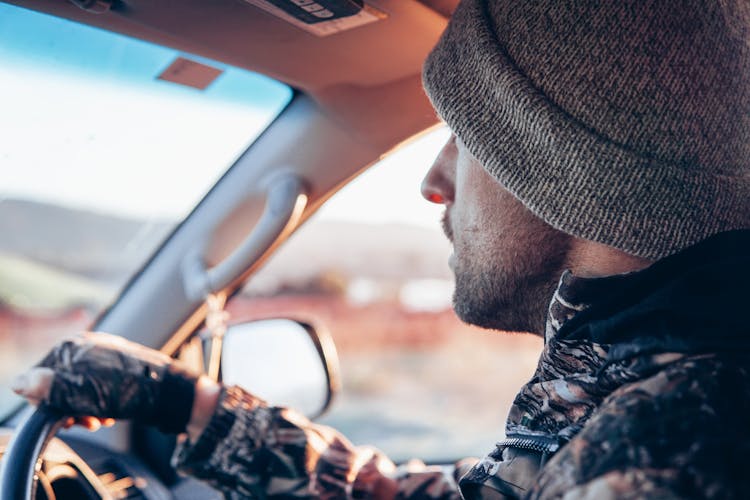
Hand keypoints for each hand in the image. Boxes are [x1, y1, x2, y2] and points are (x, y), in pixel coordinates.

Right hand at [12, 332, 198, 433]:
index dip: (46, 401)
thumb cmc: (128, 389)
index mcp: (74, 346)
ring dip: (84, 409)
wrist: (170, 392)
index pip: (40, 374)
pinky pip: (96, 388)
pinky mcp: (119, 368)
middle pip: (60, 382)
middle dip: (67, 407)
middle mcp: (88, 347)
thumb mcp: (83, 393)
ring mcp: (104, 356)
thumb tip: (18, 383)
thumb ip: (49, 388)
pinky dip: (98, 404)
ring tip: (100, 420)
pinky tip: (109, 414)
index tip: (61, 416)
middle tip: (84, 422)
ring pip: (79, 388)